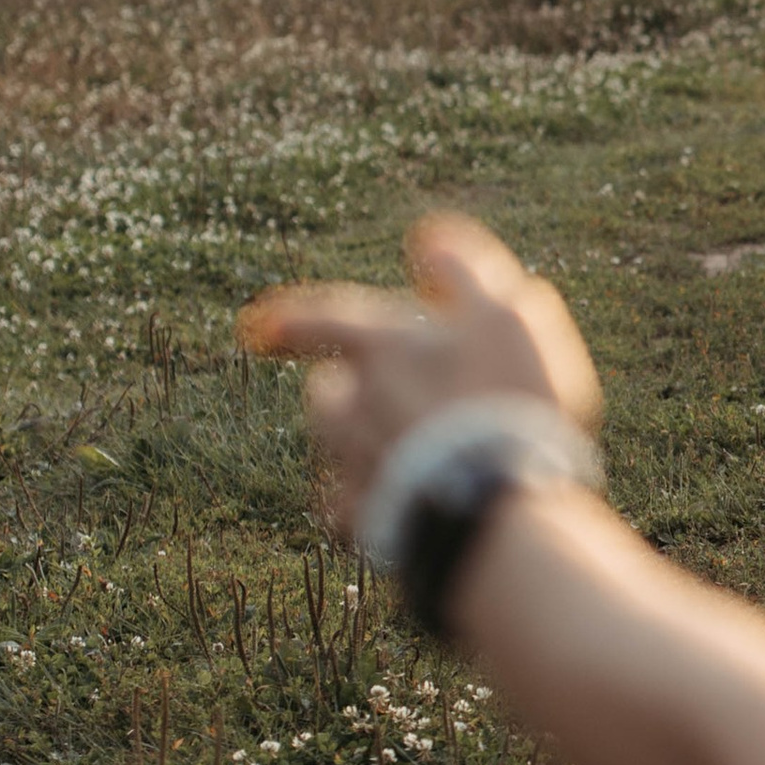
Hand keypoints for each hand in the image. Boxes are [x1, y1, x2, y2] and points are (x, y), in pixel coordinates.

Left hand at [237, 216, 601, 542]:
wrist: (498, 504)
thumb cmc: (507, 398)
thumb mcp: (504, 314)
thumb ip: (465, 272)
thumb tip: (428, 239)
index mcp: (381, 347)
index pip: (323, 318)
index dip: (292, 320)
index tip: (257, 330)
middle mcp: (352, 405)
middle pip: (328, 394)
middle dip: (340, 389)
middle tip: (360, 391)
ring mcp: (355, 466)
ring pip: (335, 450)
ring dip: (351, 443)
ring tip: (387, 447)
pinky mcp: (369, 524)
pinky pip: (351, 514)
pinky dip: (363, 507)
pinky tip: (386, 510)